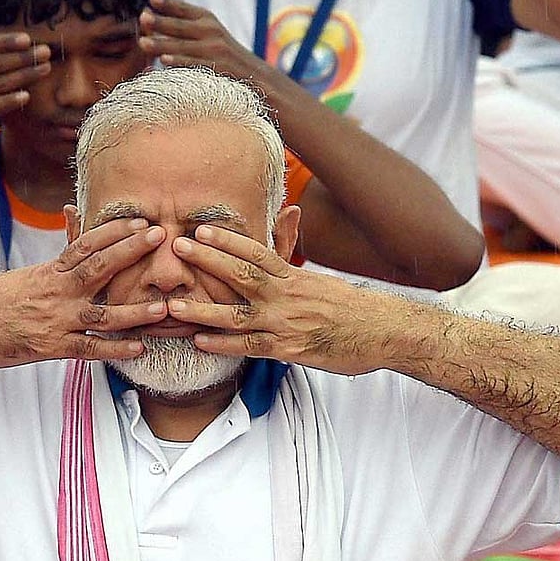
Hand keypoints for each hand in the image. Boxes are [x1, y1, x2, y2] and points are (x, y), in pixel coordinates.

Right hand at [0, 218, 169, 369]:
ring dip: (132, 311)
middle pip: (98, 267)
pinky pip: (87, 348)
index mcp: (51, 270)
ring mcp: (55, 319)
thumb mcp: (30, 270)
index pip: (86, 243)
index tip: (141, 219)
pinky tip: (137, 348)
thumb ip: (61, 248)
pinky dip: (113, 349)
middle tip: (161, 236)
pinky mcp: (50, 347)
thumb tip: (71, 210)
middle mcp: (56, 291)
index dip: (115, 231)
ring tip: (162, 307)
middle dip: (130, 252)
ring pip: (100, 313)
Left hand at [138, 0, 266, 77]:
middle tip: (143, 19)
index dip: (168, 3)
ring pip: (183, 47)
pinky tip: (164, 61)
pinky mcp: (217, 69)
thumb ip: (184, 28)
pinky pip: (193, 65)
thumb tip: (149, 24)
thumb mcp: (208, 35)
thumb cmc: (222, 56)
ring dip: (162, 44)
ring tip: (143, 43)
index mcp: (207, 20)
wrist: (256, 76)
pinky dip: (179, 62)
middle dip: (160, 22)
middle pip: (180, 26)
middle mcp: (211, 31)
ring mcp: (214, 50)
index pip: (184, 9)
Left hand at [165, 225, 405, 374]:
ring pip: (238, 314)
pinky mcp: (289, 350)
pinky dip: (224, 344)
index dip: (227, 240)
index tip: (201, 228)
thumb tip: (290, 210)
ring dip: (204, 310)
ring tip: (174, 305)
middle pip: (242, 274)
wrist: (385, 333)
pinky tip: (200, 341)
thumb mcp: (322, 278)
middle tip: (177, 247)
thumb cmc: (353, 307)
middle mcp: (287, 295)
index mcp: (295, 277)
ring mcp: (286, 323)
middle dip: (207, 260)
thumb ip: (295, 254)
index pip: (257, 252)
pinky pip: (251, 347)